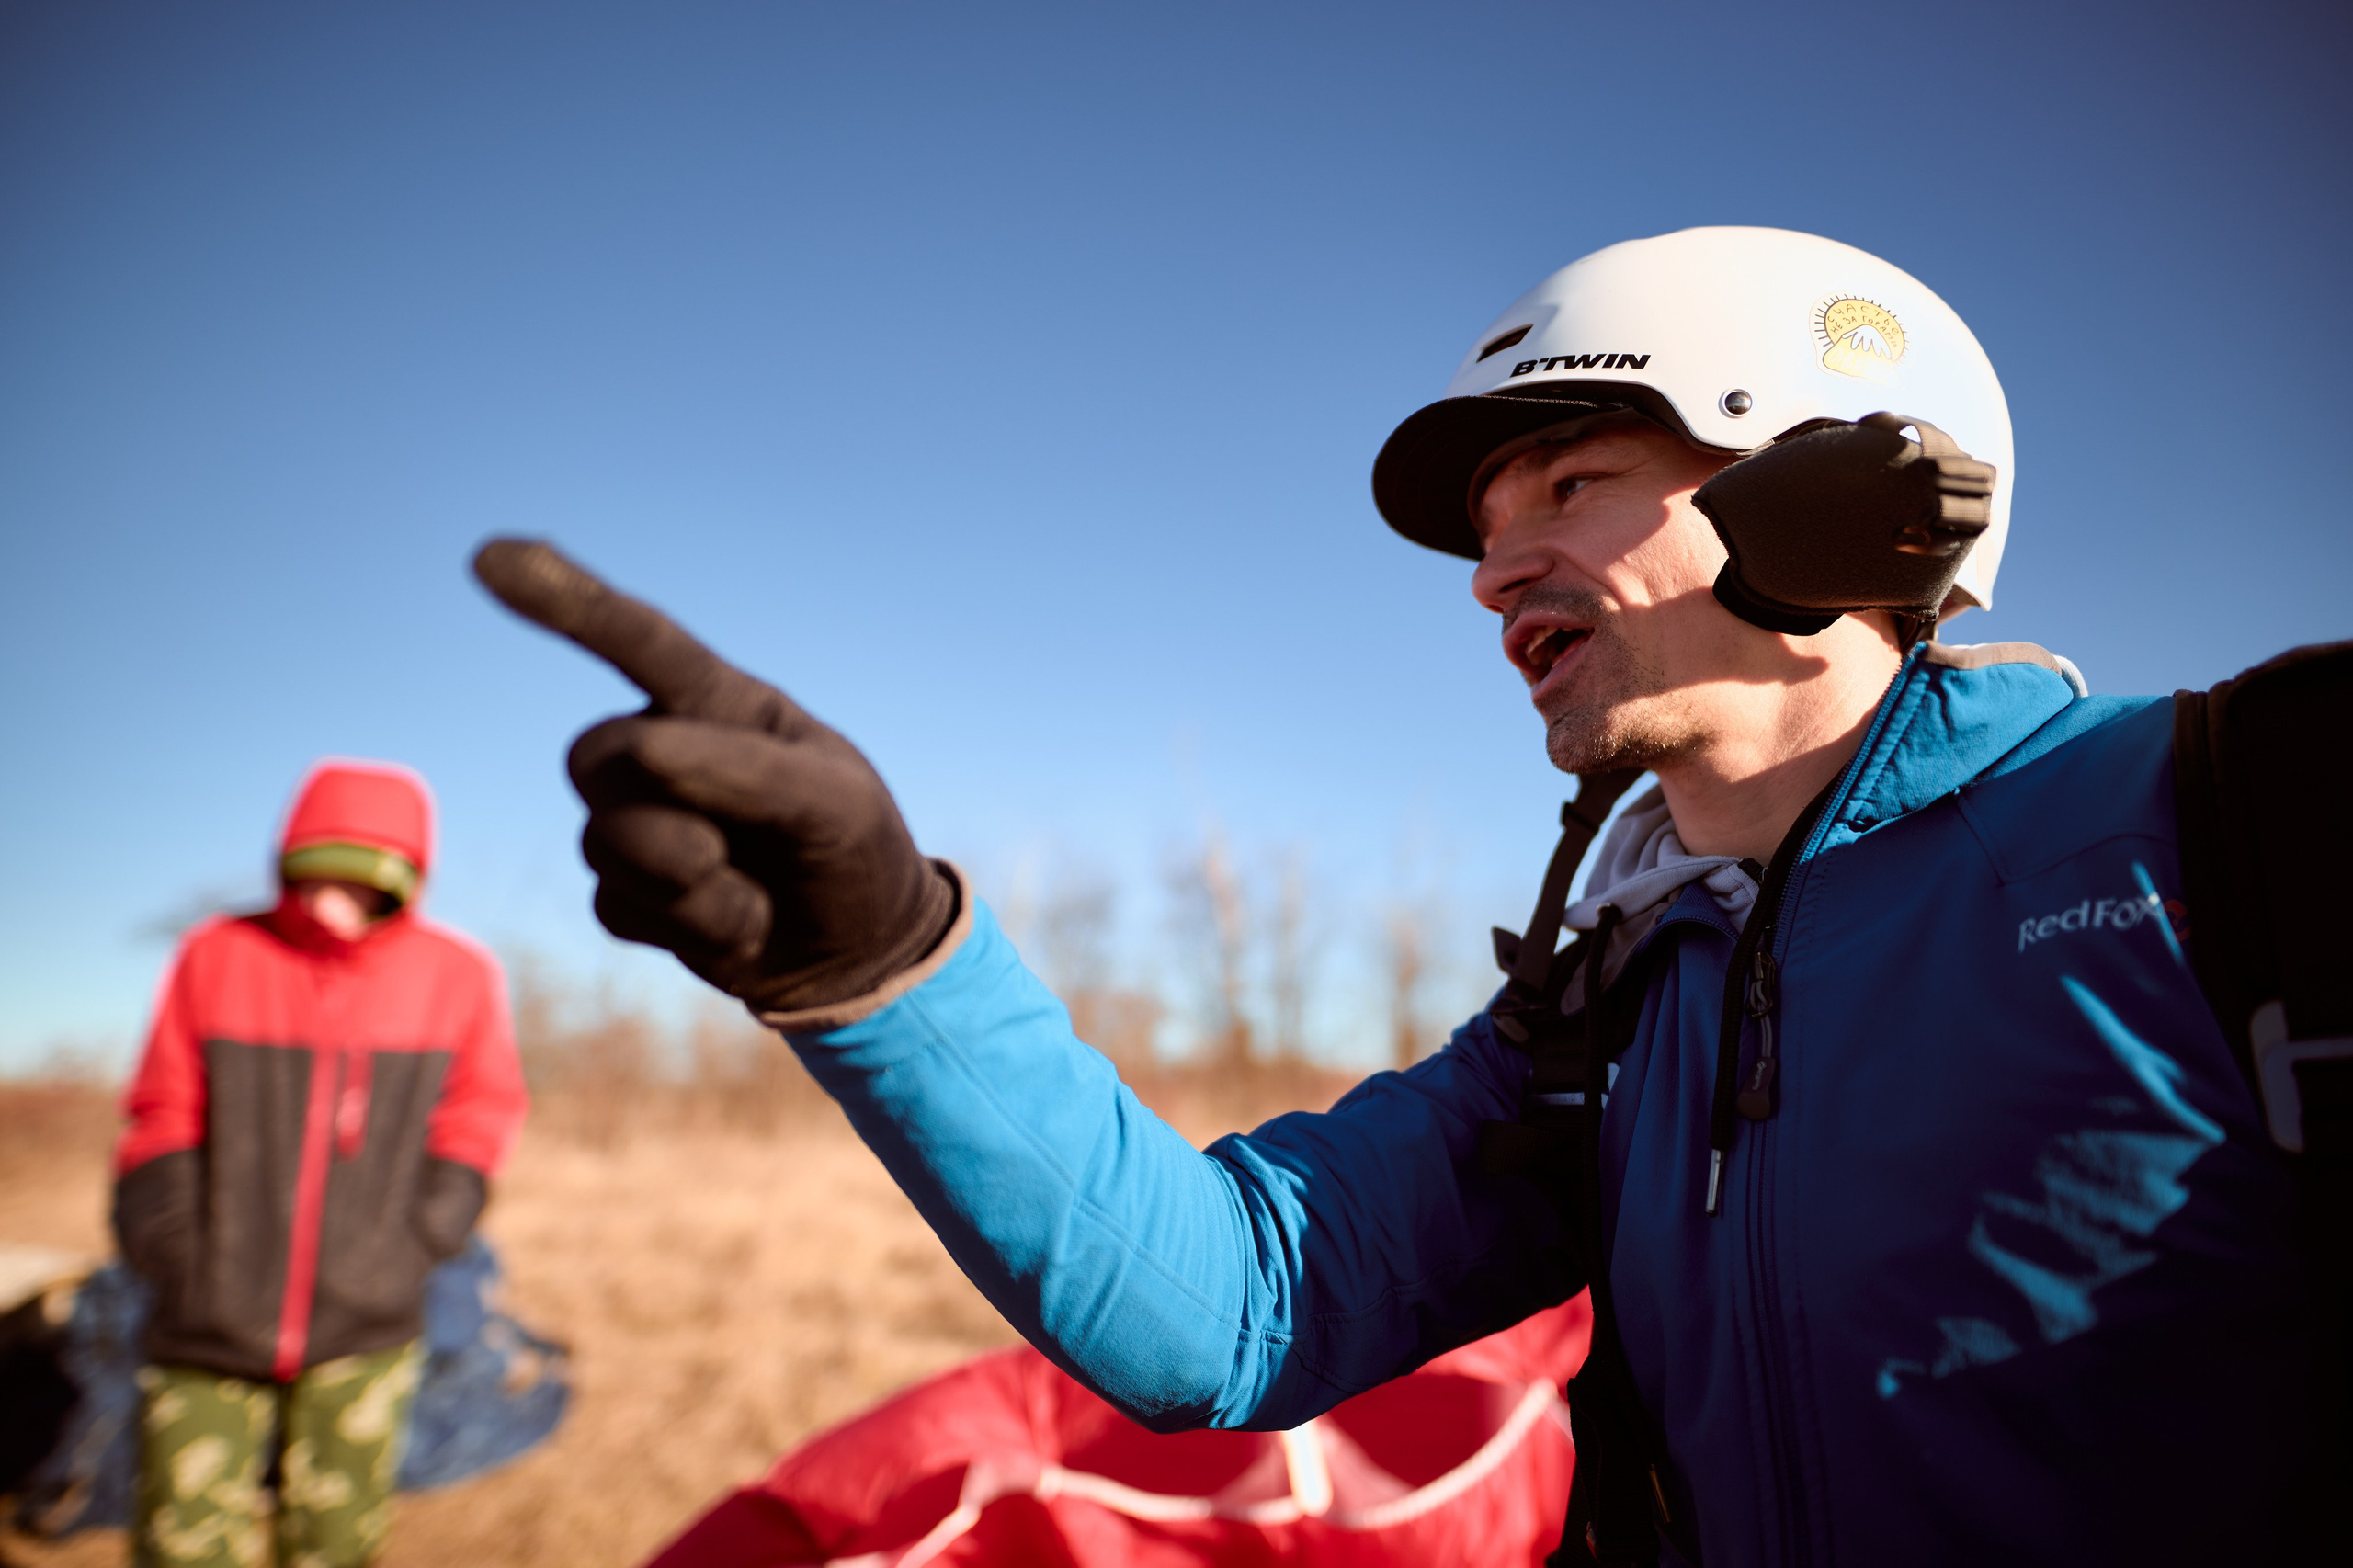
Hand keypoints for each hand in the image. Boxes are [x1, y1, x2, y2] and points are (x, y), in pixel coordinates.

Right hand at [472, 539, 955, 1016]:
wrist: (859, 947)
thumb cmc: (854, 851)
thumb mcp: (835, 805)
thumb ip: (747, 771)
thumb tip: (644, 752)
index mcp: (718, 703)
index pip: (636, 640)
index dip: (566, 598)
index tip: (491, 555)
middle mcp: (665, 749)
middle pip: (594, 757)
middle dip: (665, 804)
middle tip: (743, 836)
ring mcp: (639, 822)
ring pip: (603, 841)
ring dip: (690, 878)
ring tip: (753, 886)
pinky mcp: (629, 893)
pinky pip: (616, 905)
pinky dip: (692, 925)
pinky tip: (740, 921)